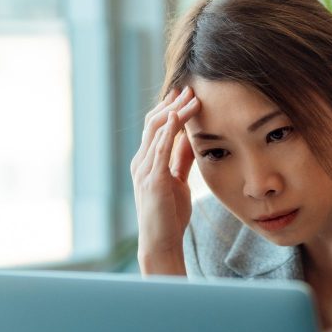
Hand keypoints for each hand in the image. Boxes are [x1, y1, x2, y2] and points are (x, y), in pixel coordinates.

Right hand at [130, 88, 199, 273]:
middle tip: (188, 88)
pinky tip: (178, 116)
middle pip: (154, 123)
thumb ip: (181, 159)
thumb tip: (191, 137)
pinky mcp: (152, 179)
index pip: (155, 127)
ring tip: (191, 97)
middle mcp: (141, 162)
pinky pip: (159, 148)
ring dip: (175, 111)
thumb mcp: (178, 180)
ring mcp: (144, 170)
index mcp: (146, 162)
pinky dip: (169, 129)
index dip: (169, 108)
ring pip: (157, 130)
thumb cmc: (170, 215)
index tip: (184, 94)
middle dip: (171, 104)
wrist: (161, 242)